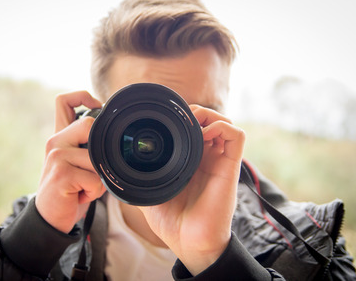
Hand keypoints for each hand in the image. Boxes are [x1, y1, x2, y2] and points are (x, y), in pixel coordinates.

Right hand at [35, 91, 105, 232]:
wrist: (51, 218)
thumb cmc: (71, 190)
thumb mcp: (78, 164)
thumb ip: (88, 147)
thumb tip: (115, 138)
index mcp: (59, 135)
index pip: (63, 101)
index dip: (82, 96)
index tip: (97, 107)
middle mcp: (55, 141)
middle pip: (89, 124)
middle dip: (100, 152)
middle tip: (91, 171)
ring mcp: (56, 155)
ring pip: (97, 158)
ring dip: (98, 179)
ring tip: (83, 187)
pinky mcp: (61, 173)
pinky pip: (95, 179)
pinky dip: (94, 192)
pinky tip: (79, 195)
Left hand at [139, 105, 244, 274]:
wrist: (188, 243)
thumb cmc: (172, 222)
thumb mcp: (148, 192)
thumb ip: (139, 176)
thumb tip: (117, 165)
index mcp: (189, 161)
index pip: (191, 127)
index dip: (182, 117)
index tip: (165, 119)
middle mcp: (205, 157)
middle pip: (208, 119)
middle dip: (194, 112)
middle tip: (178, 121)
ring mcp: (219, 160)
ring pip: (224, 122)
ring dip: (208, 116)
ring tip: (192, 126)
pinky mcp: (230, 167)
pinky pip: (237, 136)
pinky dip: (222, 126)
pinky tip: (204, 135)